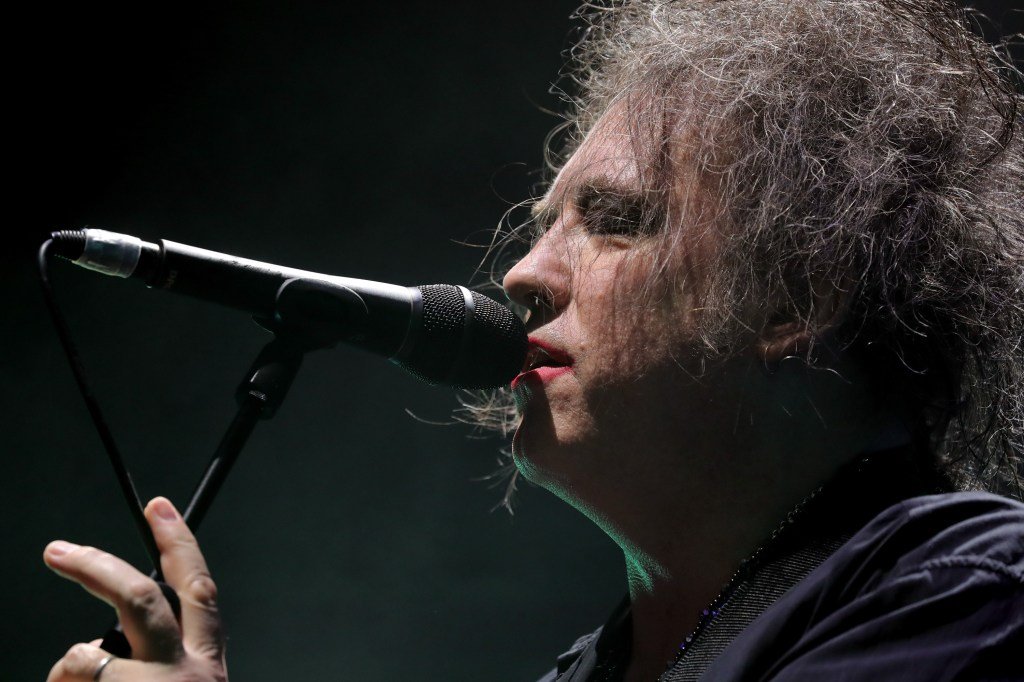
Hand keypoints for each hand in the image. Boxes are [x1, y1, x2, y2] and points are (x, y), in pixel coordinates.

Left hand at [44, 497, 227, 680]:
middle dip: (97, 568)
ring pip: (90, 652)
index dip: (179, 542)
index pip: (198, 587)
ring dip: (71, 668)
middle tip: (60, 552)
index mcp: (206, 661)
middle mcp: (190, 670)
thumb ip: (160, 662)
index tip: (159, 507)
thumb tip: (106, 647)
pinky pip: (74, 677)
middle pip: (141, 597)